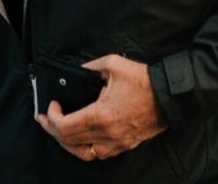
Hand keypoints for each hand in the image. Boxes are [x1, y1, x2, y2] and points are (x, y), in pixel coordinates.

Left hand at [34, 54, 167, 160]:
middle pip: (69, 142)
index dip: (51, 117)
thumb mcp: (111, 64)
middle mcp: (108, 134)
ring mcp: (118, 142)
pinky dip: (85, 147)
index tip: (51, 105)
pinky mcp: (126, 144)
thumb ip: (88, 68)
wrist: (172, 95)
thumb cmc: (145, 81)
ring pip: (83, 153)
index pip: (64, 127)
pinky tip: (81, 135)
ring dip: (67, 143)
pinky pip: (100, 154)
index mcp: (101, 116)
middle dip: (51, 129)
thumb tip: (75, 72)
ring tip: (60, 129)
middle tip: (45, 118)